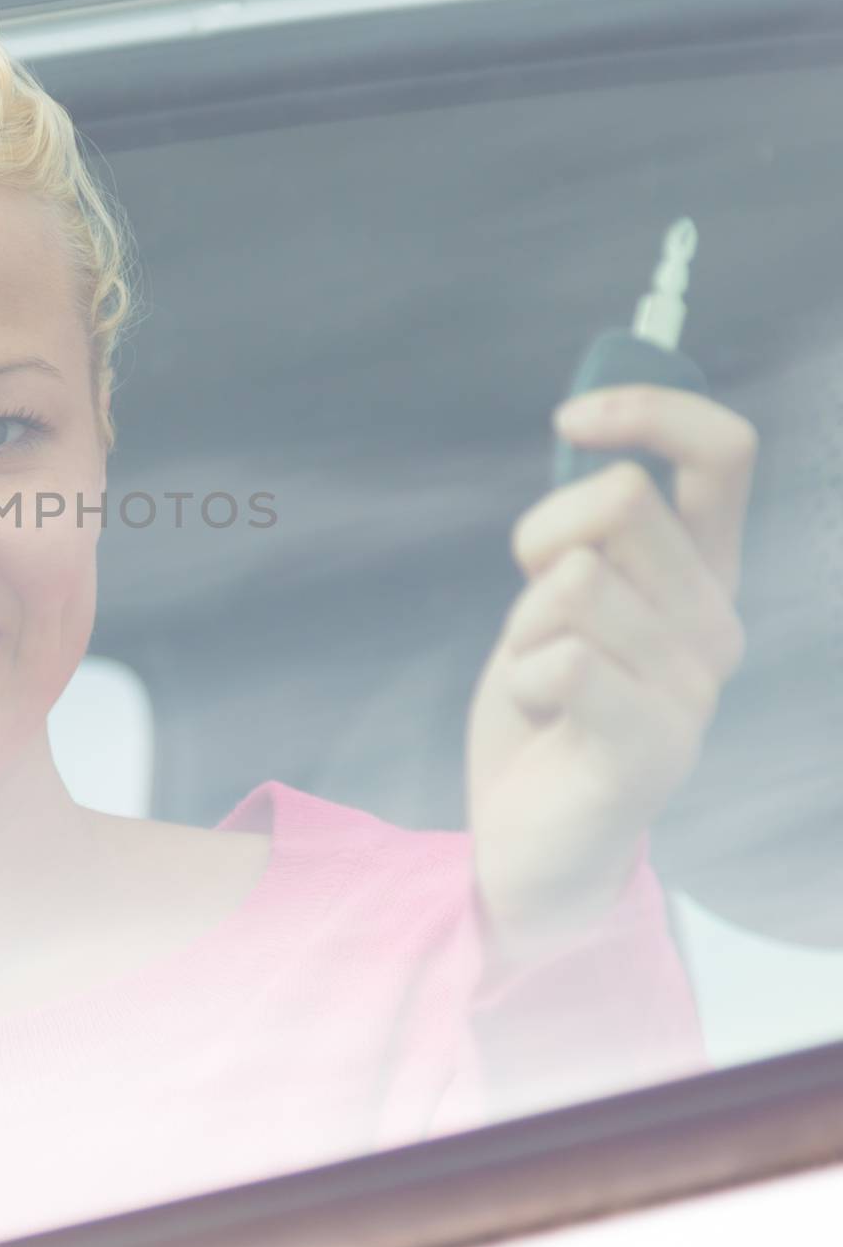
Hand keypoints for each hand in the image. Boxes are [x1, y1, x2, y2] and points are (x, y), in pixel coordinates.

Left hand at [466, 385, 757, 959]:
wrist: (531, 836)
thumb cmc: (545, 706)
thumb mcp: (562, 593)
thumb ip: (589, 526)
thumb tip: (584, 428)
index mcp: (704, 578)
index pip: (724, 455)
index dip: (651, 410)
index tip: (572, 418)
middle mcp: (717, 626)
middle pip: (617, 502)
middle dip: (538, 543)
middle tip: (538, 618)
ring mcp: (694, 691)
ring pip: (572, 581)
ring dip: (524, 629)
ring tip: (545, 685)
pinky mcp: (651, 749)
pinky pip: (559, 660)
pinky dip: (521, 680)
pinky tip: (545, 722)